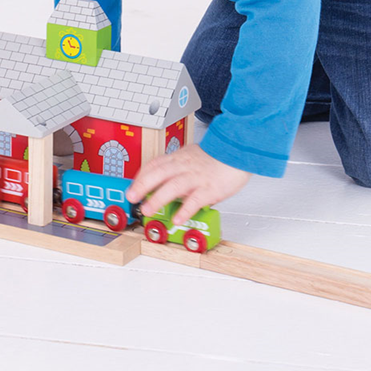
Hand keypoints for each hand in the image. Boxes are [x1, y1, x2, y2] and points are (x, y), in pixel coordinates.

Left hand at [126, 144, 249, 225]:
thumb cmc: (217, 157)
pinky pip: (195, 200)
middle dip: (142, 185)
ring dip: (158, 198)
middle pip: (159, 173)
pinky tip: (178, 219)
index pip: (155, 164)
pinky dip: (185, 210)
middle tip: (132, 198)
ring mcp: (197, 177)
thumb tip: (167, 183)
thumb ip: (179, 167)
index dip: (142, 175)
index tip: (133, 186)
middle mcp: (185, 166)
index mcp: (180, 158)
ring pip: (173, 186)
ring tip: (148, 210)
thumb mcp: (193, 155)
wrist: (238, 152)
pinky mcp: (210, 188)